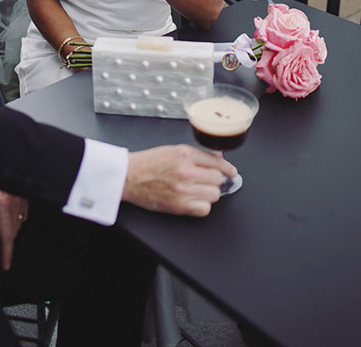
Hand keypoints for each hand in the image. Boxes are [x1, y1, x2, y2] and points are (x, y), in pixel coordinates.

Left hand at [0, 184, 28, 270]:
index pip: (6, 236)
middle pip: (12, 231)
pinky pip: (23, 210)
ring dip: (7, 225)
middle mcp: (15, 203)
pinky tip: (3, 207)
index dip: (6, 253)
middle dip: (1, 236)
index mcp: (2, 206)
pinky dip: (13, 215)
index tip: (5, 265)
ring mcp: (21, 197)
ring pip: (18, 221)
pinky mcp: (23, 192)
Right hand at [122, 145, 236, 216]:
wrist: (128, 176)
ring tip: (198, 190)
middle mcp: (186, 171)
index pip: (217, 162)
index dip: (227, 168)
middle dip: (214, 180)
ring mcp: (183, 189)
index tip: (232, 172)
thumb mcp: (172, 150)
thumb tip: (217, 159)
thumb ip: (195, 155)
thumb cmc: (147, 163)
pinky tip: (195, 200)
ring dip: (209, 193)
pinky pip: (204, 209)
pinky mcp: (179, 205)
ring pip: (214, 194)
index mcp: (184, 154)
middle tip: (206, 180)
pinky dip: (202, 206)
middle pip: (218, 179)